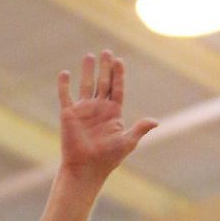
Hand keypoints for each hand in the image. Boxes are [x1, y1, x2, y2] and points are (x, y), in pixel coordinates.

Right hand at [58, 50, 157, 185]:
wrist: (86, 168)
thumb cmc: (107, 158)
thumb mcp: (127, 142)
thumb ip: (139, 129)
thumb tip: (155, 122)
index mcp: (113, 113)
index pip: (117, 88)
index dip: (118, 75)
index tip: (120, 61)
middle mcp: (99, 109)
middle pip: (103, 83)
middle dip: (105, 67)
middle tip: (107, 52)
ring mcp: (83, 111)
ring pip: (86, 85)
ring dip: (87, 71)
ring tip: (89, 55)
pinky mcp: (69, 115)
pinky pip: (65, 96)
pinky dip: (64, 85)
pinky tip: (65, 73)